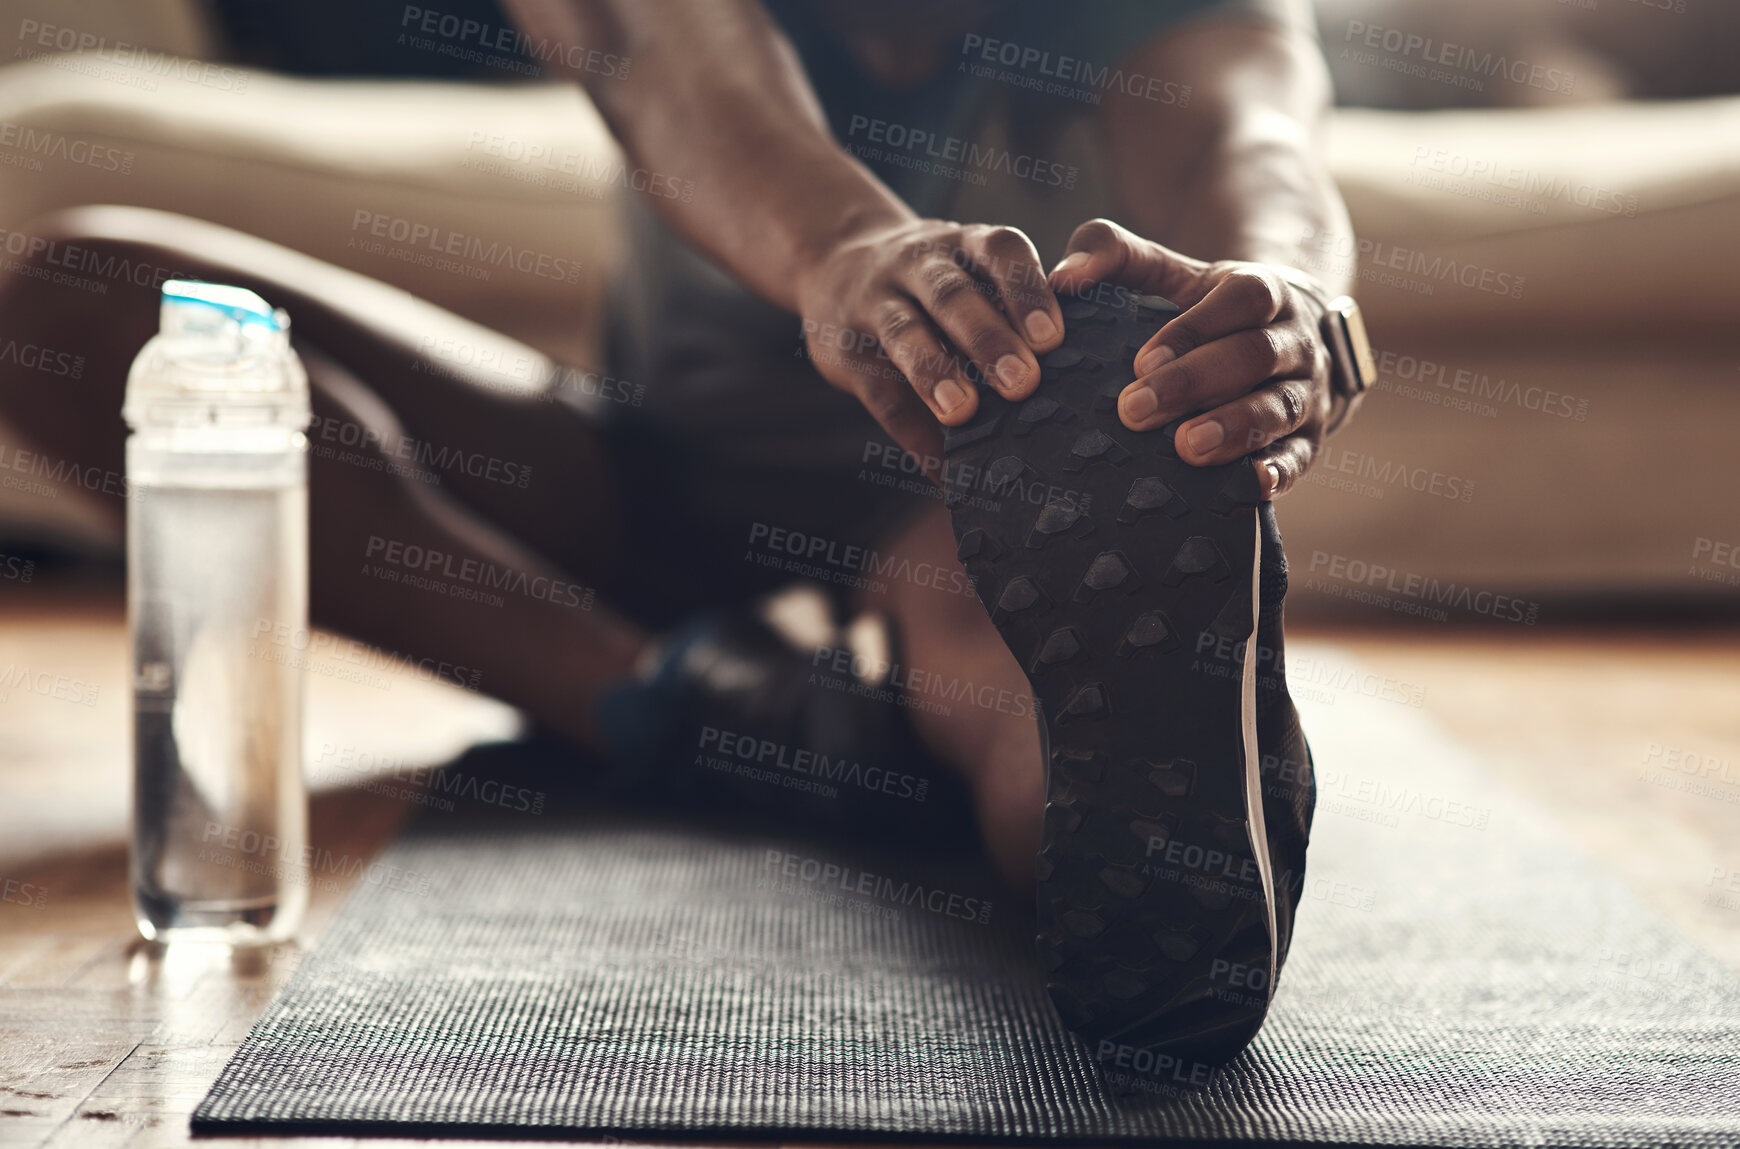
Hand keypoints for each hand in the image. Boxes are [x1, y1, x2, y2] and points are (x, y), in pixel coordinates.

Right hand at [795, 217, 1064, 467]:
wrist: (834, 261)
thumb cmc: (933, 284)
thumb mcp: (968, 270)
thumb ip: (1009, 310)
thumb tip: (1076, 388)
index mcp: (964, 245)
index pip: (999, 251)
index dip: (1026, 290)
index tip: (1053, 338)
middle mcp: (920, 263)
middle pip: (952, 294)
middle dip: (988, 338)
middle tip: (1024, 383)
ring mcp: (876, 300)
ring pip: (905, 330)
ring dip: (935, 371)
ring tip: (963, 412)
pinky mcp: (845, 347)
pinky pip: (878, 389)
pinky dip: (911, 431)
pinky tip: (940, 466)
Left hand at [1048, 218, 1341, 498]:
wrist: (1284, 332)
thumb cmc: (1209, 304)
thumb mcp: (1170, 269)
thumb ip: (1116, 254)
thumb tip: (1063, 275)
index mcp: (1264, 290)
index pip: (1242, 299)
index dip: (1194, 328)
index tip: (1139, 361)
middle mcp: (1293, 339)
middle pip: (1255, 355)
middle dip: (1195, 383)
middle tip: (1135, 411)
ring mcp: (1308, 390)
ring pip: (1281, 406)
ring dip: (1236, 428)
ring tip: (1187, 449)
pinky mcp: (1311, 437)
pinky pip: (1303, 455)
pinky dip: (1280, 470)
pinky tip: (1251, 483)